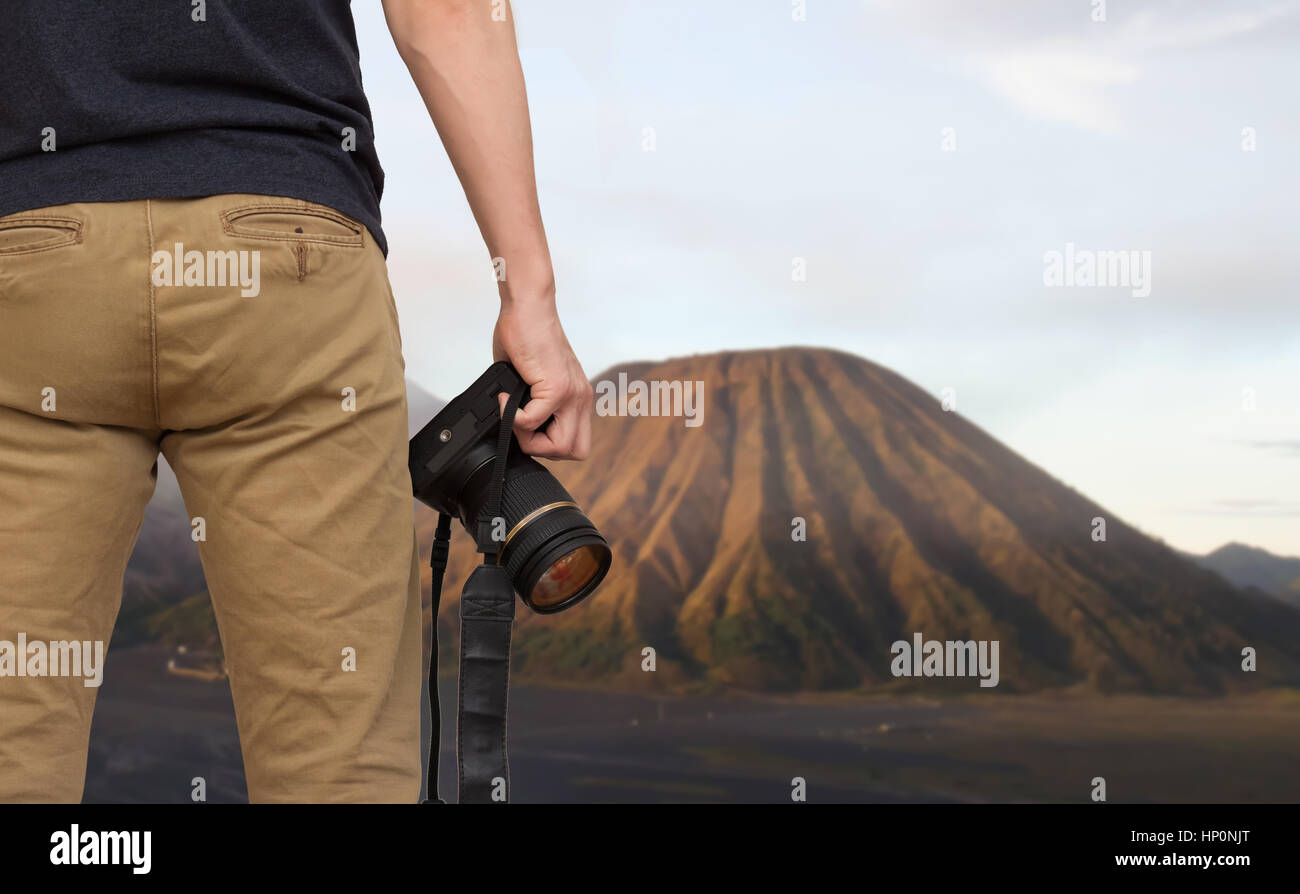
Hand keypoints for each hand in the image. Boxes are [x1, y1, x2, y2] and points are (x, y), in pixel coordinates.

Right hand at [492, 299, 592, 459]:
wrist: (528, 307)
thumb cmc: (526, 336)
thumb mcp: (536, 379)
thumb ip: (532, 403)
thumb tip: (514, 424)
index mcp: (578, 397)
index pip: (577, 443)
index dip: (549, 444)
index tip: (526, 427)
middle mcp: (581, 398)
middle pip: (574, 451)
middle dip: (541, 448)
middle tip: (520, 428)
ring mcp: (571, 394)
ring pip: (559, 446)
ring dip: (528, 438)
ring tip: (512, 415)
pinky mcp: (556, 387)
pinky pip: (532, 422)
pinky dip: (513, 417)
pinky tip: (505, 399)